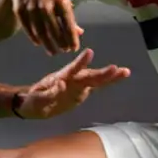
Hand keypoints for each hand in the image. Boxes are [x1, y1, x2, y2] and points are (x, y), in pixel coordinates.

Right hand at [9, 0, 83, 54]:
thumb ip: (69, 14)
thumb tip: (79, 32)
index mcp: (61, 0)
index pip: (68, 26)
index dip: (72, 39)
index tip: (74, 48)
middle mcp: (46, 5)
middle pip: (55, 32)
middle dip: (61, 44)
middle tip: (63, 51)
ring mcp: (32, 8)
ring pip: (41, 33)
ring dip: (48, 45)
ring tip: (53, 51)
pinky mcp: (20, 9)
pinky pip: (28, 28)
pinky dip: (34, 37)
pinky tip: (39, 42)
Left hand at [15, 49, 129, 118]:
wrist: (33, 105)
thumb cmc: (33, 100)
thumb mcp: (36, 100)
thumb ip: (49, 94)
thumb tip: (62, 84)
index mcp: (59, 79)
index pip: (72, 70)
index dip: (81, 62)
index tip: (89, 53)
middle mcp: (71, 81)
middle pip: (88, 76)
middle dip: (103, 74)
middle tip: (118, 69)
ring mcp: (77, 87)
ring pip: (95, 80)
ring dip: (109, 76)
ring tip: (124, 71)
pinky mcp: (80, 93)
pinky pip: (95, 87)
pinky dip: (107, 82)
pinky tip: (120, 74)